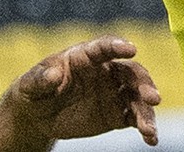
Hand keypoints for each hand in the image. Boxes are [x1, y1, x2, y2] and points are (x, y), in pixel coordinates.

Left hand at [0, 36, 159, 146]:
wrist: (38, 116)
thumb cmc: (35, 90)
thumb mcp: (30, 84)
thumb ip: (40, 78)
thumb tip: (53, 75)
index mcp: (86, 56)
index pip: (105, 47)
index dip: (118, 46)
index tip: (132, 49)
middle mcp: (107, 71)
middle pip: (131, 73)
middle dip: (144, 84)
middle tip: (153, 98)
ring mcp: (115, 92)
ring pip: (137, 98)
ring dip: (147, 111)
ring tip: (148, 129)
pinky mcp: (117, 114)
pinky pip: (135, 118)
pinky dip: (145, 127)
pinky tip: (151, 138)